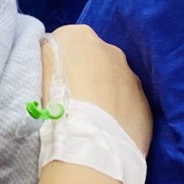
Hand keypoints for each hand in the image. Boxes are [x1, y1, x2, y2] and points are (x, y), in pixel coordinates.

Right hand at [42, 25, 151, 154]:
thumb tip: (53, 55)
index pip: (66, 43)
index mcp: (79, 36)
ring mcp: (132, 77)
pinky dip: (120, 113)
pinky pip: (129, 104)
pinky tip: (107, 131)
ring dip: (105, 95)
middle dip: (87, 76)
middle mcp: (110, 49)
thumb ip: (48, 55)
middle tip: (73, 102)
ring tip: (91, 120)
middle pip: (94, 59)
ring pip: (115, 82)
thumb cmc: (55, 105)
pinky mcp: (145, 105)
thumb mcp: (37, 70)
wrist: (89, 147)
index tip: (54, 84)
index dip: (59, 64)